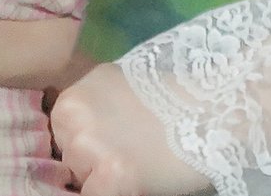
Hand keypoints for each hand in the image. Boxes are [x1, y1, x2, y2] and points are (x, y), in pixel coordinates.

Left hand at [43, 49, 213, 195]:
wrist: (209, 109)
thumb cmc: (169, 97)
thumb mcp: (117, 85)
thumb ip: (92, 107)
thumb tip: (75, 134)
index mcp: (74, 95)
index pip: (61, 132)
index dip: (82, 144)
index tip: (103, 147)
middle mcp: (74, 116)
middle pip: (68, 155)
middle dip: (90, 160)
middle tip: (124, 154)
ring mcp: (90, 147)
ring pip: (81, 177)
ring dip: (101, 177)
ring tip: (133, 165)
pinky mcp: (111, 176)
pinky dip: (111, 191)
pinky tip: (133, 181)